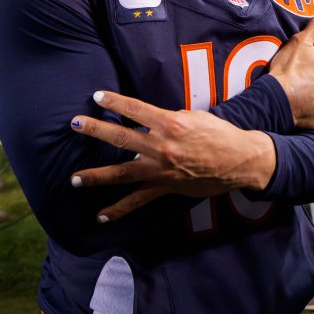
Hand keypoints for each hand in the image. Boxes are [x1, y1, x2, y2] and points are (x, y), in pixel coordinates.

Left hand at [68, 90, 276, 221]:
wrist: (239, 160)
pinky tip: (100, 216)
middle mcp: (162, 147)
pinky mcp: (166, 188)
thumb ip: (167, 119)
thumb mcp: (193, 116)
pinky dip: (119, 210)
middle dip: (96, 130)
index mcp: (170, 124)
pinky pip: (138, 201)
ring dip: (97, 176)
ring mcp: (161, 170)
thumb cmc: (218, 134)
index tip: (97, 97)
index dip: (115, 101)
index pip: (135, 109)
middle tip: (75, 124)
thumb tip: (146, 122)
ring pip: (122, 173)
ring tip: (75, 179)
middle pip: (121, 137)